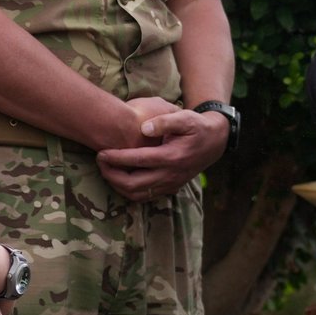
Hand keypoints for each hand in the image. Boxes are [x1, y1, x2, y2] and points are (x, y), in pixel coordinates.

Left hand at [97, 98, 227, 201]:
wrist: (215, 142)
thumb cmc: (197, 126)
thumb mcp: (186, 118)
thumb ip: (165, 122)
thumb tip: (144, 128)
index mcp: (172, 156)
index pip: (138, 161)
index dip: (117, 158)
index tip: (101, 153)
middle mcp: (170, 174)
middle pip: (133, 184)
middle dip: (111, 175)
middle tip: (100, 161)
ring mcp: (170, 184)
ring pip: (137, 194)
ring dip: (118, 185)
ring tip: (107, 170)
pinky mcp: (170, 188)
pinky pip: (145, 197)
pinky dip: (129, 191)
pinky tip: (120, 179)